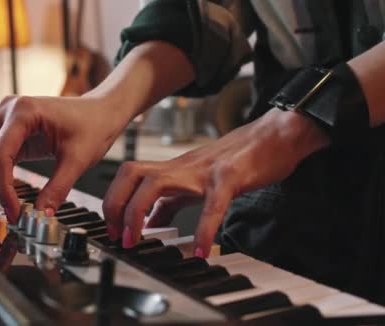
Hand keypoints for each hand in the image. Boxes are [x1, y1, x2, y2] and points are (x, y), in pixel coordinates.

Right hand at [0, 95, 126, 225]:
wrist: (101, 111)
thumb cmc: (93, 125)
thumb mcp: (78, 159)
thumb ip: (58, 188)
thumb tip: (40, 217)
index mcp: (23, 111)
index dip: (2, 189)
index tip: (13, 213)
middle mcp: (6, 111)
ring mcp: (4, 120)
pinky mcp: (7, 133)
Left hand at [102, 109, 329, 254]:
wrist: (276, 136)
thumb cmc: (237, 160)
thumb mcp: (196, 182)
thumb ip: (172, 201)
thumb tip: (152, 222)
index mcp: (172, 169)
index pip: (128, 178)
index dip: (114, 202)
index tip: (112, 231)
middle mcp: (181, 167)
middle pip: (131, 173)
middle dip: (116, 204)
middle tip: (118, 236)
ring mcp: (203, 170)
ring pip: (156, 183)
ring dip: (139, 213)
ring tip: (138, 242)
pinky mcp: (229, 177)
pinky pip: (212, 204)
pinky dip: (203, 229)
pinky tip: (202, 251)